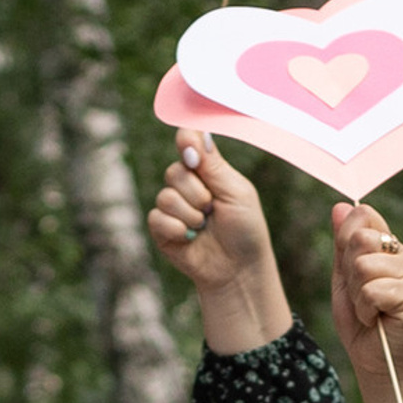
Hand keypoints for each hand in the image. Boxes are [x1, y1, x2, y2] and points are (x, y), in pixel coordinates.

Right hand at [146, 134, 290, 349]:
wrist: (238, 269)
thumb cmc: (244, 229)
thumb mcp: (236, 192)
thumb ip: (214, 164)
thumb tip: (197, 132)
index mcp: (207, 170)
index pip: (188, 143)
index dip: (186, 142)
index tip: (189, 148)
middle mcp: (187, 184)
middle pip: (175, 171)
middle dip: (197, 192)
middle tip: (212, 208)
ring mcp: (172, 206)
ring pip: (166, 196)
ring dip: (190, 214)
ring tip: (204, 226)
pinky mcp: (161, 229)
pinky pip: (157, 218)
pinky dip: (177, 229)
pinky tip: (190, 238)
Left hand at [328, 197, 402, 395]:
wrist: (382, 366)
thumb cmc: (364, 327)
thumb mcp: (345, 281)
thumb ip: (343, 246)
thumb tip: (339, 206)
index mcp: (390, 248)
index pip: (363, 215)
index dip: (347, 242)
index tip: (352, 273)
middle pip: (359, 238)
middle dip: (349, 273)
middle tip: (362, 299)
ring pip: (363, 265)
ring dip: (357, 295)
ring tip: (370, 311)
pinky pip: (371, 289)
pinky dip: (365, 310)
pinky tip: (378, 320)